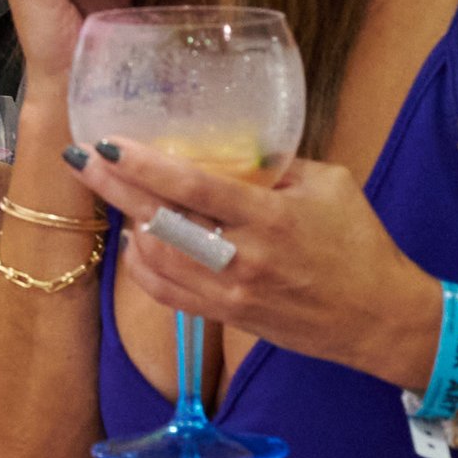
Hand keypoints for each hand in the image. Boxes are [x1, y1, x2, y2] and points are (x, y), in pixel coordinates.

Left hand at [68, 136, 438, 385]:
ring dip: (126, 224)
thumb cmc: (360, 243)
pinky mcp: (227, 316)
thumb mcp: (330, 185)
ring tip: (110, 191)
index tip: (110, 141)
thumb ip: (276, 167)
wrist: (379, 316)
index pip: (195, 187)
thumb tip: (230, 148)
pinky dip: (143, 266)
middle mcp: (244, 257)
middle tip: (79, 158)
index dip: (146, 165)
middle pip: (161, 221)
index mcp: (271, 217)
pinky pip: (168, 293)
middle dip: (114, 187)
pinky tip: (136, 241)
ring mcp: (231, 292)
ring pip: (156, 260)